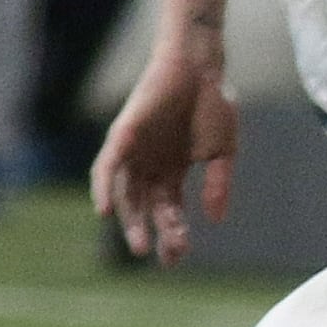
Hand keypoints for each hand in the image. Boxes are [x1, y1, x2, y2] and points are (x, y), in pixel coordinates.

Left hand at [93, 42, 237, 261]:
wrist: (201, 68)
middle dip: (151, 232)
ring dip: (128, 220)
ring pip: (124, 194)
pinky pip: (106, 168)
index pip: (169, 210)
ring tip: (140, 245)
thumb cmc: (215, 104)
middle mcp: (150, 165)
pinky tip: (105, 211)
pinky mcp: (122, 137)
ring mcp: (134, 152)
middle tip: (159, 255)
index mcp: (173, 171)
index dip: (173, 233)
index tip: (177, 258)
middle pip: (145, 207)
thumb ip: (218, 183)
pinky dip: (103, 189)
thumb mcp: (223, 151)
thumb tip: (216, 219)